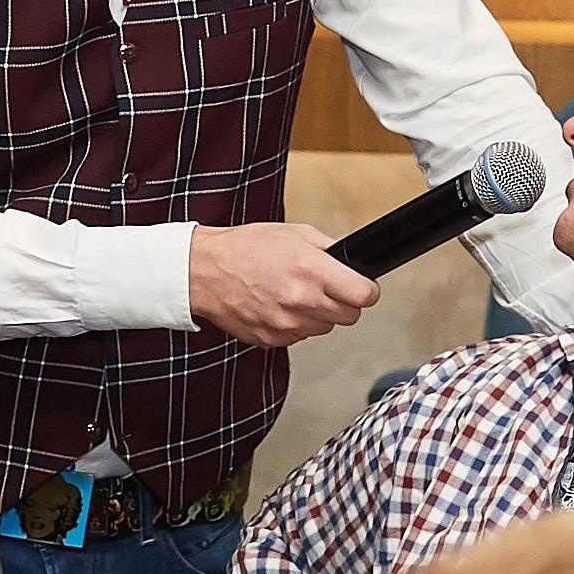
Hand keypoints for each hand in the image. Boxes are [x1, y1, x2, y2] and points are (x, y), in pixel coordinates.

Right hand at [189, 225, 377, 347]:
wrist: (205, 271)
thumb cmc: (245, 248)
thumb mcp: (295, 233)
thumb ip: (329, 249)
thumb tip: (352, 264)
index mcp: (312, 270)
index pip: (364, 296)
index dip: (367, 291)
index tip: (364, 288)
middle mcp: (301, 301)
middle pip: (349, 316)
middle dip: (344, 302)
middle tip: (326, 288)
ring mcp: (287, 325)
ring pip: (325, 328)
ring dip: (318, 314)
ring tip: (295, 294)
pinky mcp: (273, 340)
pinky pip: (299, 337)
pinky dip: (295, 324)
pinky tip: (279, 305)